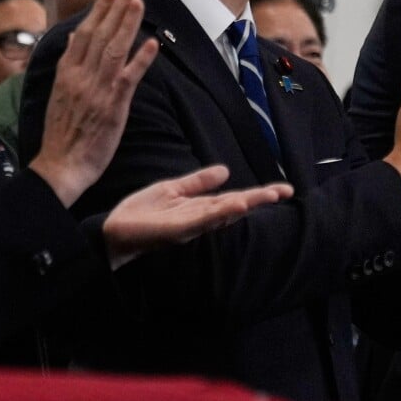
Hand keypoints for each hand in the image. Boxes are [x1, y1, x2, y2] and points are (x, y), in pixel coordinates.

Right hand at [28, 0, 158, 206]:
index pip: (84, 34)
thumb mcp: (59, 93)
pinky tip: (152, 43)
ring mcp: (97, 90)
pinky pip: (129, 78)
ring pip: (115, 49)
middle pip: (100, 35)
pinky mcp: (113, 107)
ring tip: (139, 2)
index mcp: (66, 73)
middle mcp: (80, 77)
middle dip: (116, 9)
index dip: (98, 11)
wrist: (60, 166)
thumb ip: (69, 64)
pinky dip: (141, 59)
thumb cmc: (62, 133)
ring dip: (128, 24)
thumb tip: (74, 37)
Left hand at [102, 165, 292, 268]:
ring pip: (224, 213)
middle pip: (236, 206)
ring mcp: (191, 225)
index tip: (284, 189)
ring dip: (246, 204)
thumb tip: (226, 170)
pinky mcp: (178, 230)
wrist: (114, 230)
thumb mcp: (173, 189)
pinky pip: (203, 220)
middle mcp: (200, 218)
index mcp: (201, 207)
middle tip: (286, 192)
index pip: (235, 198)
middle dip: (260, 199)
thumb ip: (198, 181)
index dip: (259, 193)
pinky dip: (221, 213)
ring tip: (268, 195)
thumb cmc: (141, 213)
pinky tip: (236, 205)